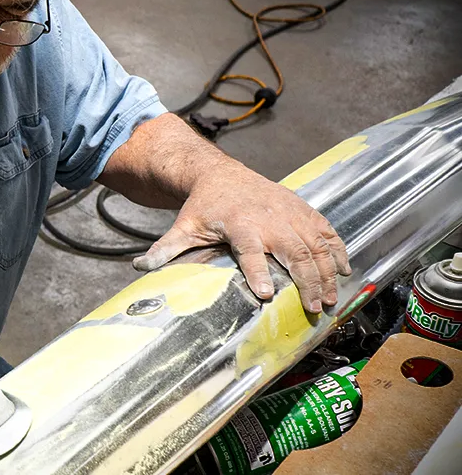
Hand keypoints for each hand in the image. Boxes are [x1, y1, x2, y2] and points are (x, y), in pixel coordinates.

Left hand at [132, 161, 349, 312]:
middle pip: (292, 252)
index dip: (258, 273)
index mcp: (239, 225)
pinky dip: (338, 249)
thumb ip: (165, 249)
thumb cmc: (203, 206)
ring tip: (330, 299)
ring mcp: (288, 213)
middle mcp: (268, 219)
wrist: (220, 174)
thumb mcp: (183, 226)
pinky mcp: (301, 209)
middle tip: (313, 308)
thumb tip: (139, 268)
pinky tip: (344, 270)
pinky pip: (325, 230)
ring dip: (326, 272)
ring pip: (315, 244)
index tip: (266, 295)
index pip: (249, 252)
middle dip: (306, 281)